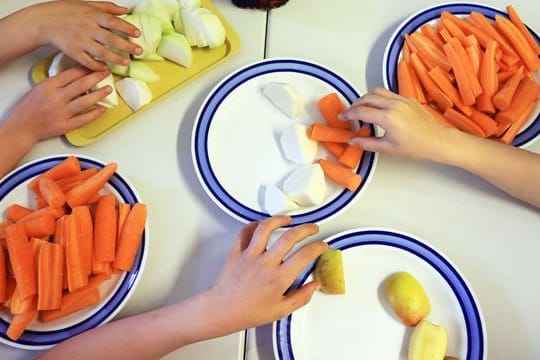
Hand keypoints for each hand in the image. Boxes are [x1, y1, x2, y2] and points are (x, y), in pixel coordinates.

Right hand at [6, 67, 112, 146]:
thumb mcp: (40, 88)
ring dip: (99, 94)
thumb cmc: (30, 107)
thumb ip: (57, 82)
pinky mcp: (65, 125)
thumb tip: (77, 74)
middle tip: (106, 73)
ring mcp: (62, 113)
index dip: (86, 68)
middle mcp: (56, 98)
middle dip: (96, 77)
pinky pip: (84, 119)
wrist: (22, 127)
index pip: (71, 74)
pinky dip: (95, 113)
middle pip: (81, 85)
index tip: (96, 65)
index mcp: (49, 86)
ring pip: (85, 101)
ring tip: (108, 89)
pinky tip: (104, 108)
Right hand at [33, 1, 140, 70]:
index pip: (113, 22)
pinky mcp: (73, 52)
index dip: (127, 28)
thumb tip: (125, 11)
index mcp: (92, 16)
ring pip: (101, 52)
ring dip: (116, 59)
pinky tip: (106, 69)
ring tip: (127, 63)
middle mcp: (88, 29)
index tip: (138, 34)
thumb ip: (107, 8)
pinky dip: (97, 66)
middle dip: (126, 46)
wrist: (44, 21)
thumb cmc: (66, 11)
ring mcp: (80, 41)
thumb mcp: (87, 5)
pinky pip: (87, 61)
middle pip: (111, 39)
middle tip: (139, 51)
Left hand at [208, 216, 327, 329]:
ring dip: (279, 220)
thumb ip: (301, 297)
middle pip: (290, 237)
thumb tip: (314, 285)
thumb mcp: (281, 310)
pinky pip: (245, 232)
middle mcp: (265, 263)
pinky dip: (254, 225)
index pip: (305, 255)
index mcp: (279, 278)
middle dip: (306, 229)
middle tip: (312, 228)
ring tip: (288, 219)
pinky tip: (262, 225)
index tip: (321, 245)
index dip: (318, 247)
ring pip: (265, 228)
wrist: (222, 311)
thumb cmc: (249, 312)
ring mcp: (250, 255)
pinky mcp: (236, 252)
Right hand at [339, 87, 454, 160]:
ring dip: (367, 98)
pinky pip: (389, 93)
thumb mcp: (387, 148)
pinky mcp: (408, 99)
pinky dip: (379, 98)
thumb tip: (352, 141)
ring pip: (377, 91)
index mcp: (388, 118)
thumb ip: (366, 143)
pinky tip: (378, 108)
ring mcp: (402, 100)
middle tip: (350, 113)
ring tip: (362, 108)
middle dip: (355, 104)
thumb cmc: (416, 146)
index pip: (361, 111)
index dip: (348, 114)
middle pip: (367, 97)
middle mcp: (394, 105)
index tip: (342, 117)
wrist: (438, 141)